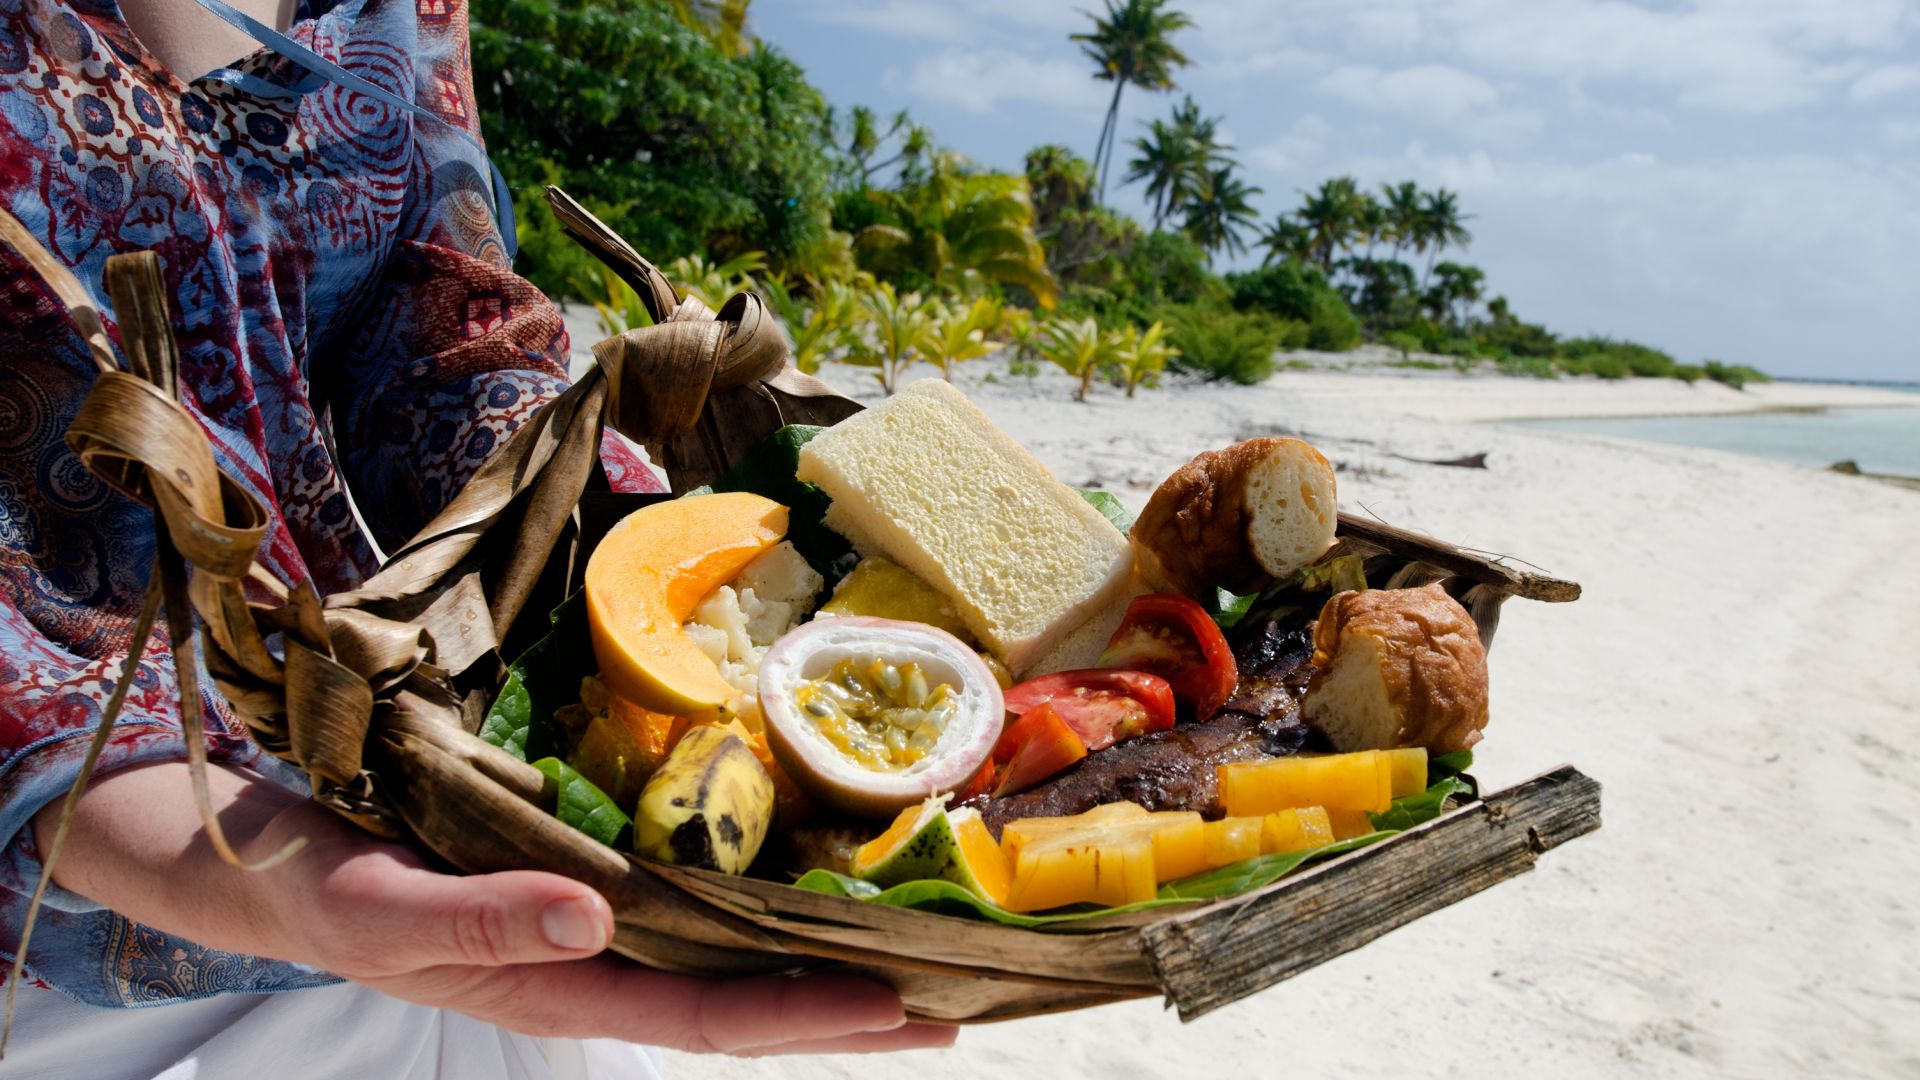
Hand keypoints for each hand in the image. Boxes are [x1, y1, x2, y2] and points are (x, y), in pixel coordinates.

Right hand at [34, 762, 956, 1055]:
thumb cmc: (327, 888)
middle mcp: (601, 962)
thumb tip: (592, 915)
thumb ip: (483, 919)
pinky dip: (762, 896)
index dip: (803, 1017)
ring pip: (731, 950)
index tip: (897, 1006)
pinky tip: (810, 881)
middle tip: (960, 1001)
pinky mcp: (593, 872)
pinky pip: (697, 894)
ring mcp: (602, 921)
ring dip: (820, 955)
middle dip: (847, 1006)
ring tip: (918, 952)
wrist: (278, 853)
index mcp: (563, 991)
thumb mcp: (385, 910)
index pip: (707, 1020)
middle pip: (746, 997)